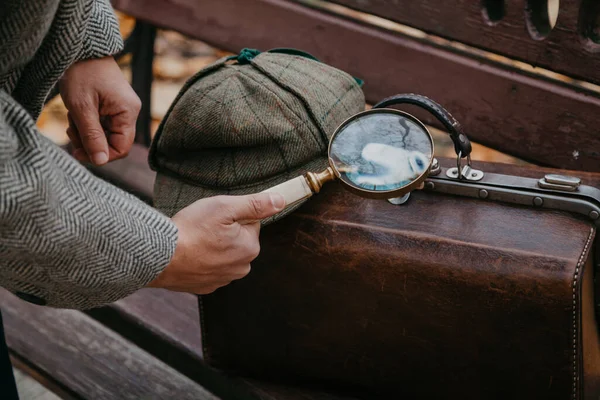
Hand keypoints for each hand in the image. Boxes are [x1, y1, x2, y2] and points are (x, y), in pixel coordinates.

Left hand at [59, 56, 140, 165]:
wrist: (80, 48)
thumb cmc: (81, 73)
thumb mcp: (82, 108)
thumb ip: (92, 136)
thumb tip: (101, 161)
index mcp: (128, 112)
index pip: (121, 148)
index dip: (101, 155)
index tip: (78, 152)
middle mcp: (130, 111)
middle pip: (113, 142)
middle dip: (90, 141)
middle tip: (70, 132)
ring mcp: (123, 108)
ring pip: (106, 134)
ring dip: (87, 133)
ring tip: (72, 119)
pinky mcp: (114, 105)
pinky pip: (104, 124)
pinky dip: (88, 124)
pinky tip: (77, 114)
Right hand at [147, 192, 285, 293]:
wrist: (161, 257)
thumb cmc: (192, 230)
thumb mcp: (225, 207)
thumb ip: (256, 205)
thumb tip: (280, 202)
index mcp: (250, 248)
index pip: (250, 224)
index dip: (233, 216)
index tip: (216, 217)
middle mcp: (241, 268)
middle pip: (238, 241)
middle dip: (224, 232)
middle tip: (203, 227)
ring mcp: (223, 280)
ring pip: (224, 255)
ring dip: (213, 247)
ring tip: (195, 240)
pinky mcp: (205, 287)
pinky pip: (209, 268)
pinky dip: (201, 260)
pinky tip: (190, 254)